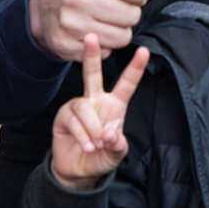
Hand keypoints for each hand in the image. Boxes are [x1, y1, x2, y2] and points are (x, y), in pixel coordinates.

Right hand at [29, 0, 151, 60]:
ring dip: (118, 30)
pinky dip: (103, 45)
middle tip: (112, 4)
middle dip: (128, 12)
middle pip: (133, 16)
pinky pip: (106, 53)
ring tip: (103, 17)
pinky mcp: (66, 46)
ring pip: (122, 37)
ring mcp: (69, 23)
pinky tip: (92, 30)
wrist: (45, 5)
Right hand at [50, 35, 149, 189]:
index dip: (135, 68)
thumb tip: (110, 134)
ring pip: (84, 107)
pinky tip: (87, 146)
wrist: (79, 171)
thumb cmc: (101, 157)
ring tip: (96, 146)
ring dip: (92, 129)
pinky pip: (74, 120)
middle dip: (91, 55)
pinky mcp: (64, 116)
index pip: (126, 84)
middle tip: (91, 37)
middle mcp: (96, 101)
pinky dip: (83, 137)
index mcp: (114, 106)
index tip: (144, 50)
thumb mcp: (116, 154)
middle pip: (93, 74)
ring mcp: (78, 107)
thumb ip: (117, 144)